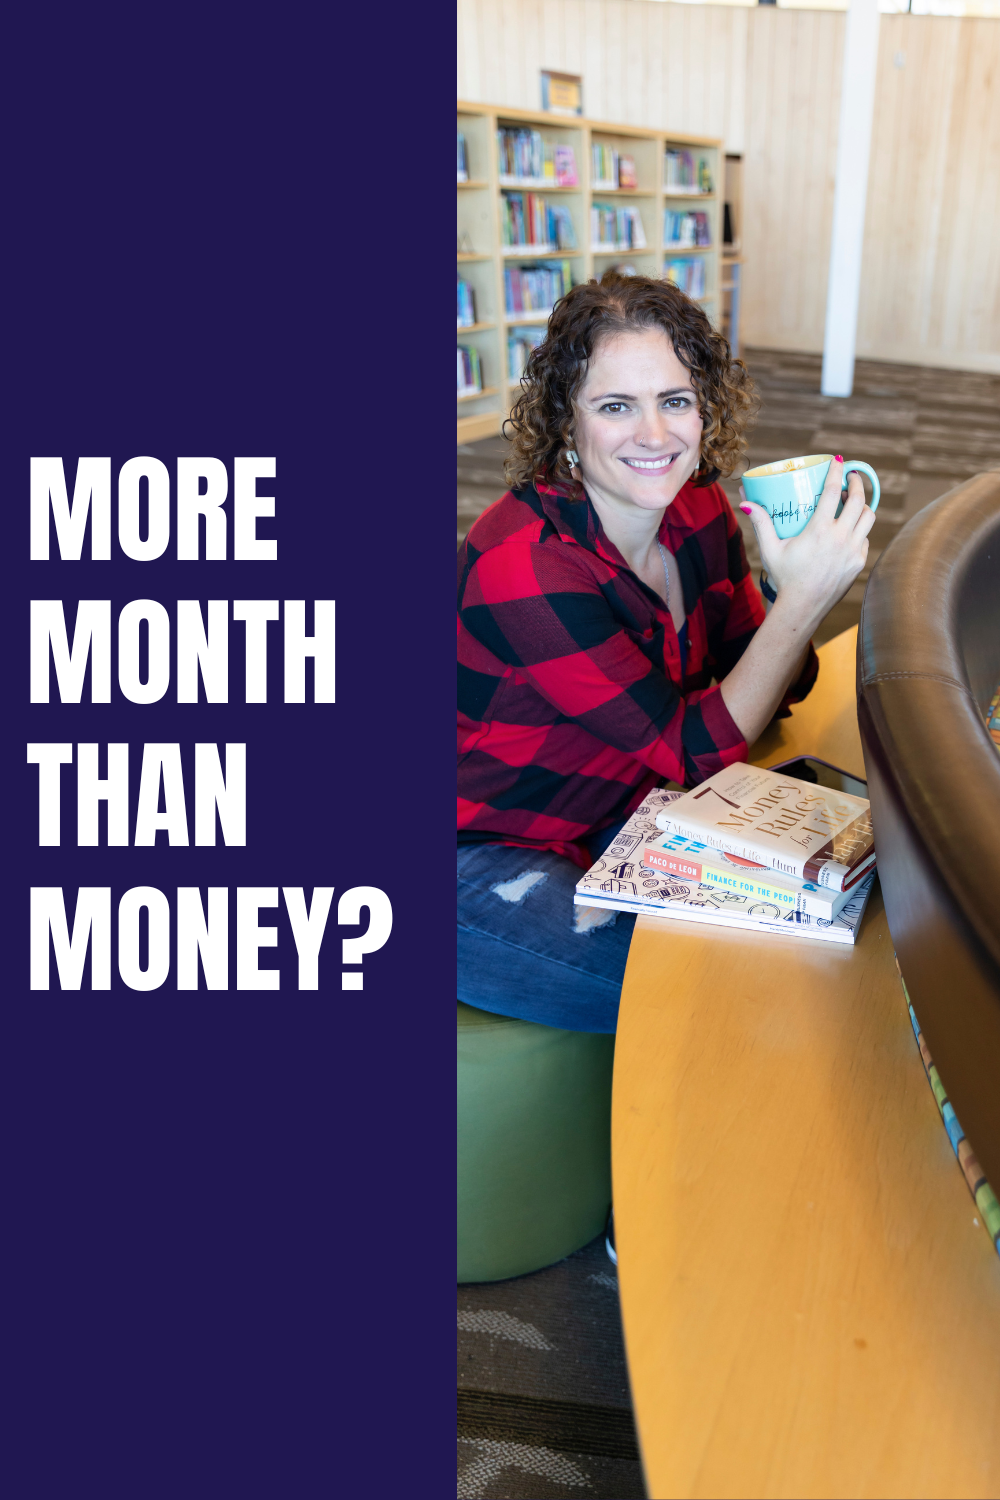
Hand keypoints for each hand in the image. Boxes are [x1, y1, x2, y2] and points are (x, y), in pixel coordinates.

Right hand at [739, 458, 875, 631]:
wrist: (802, 607)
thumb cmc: (785, 577)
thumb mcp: (770, 549)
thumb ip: (761, 523)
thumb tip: (746, 502)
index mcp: (820, 531)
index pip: (834, 492)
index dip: (838, 472)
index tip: (839, 462)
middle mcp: (841, 538)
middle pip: (859, 501)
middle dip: (858, 484)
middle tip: (851, 477)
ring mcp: (853, 551)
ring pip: (868, 518)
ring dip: (863, 505)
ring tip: (853, 501)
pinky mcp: (859, 563)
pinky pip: (865, 539)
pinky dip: (859, 530)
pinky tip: (850, 529)